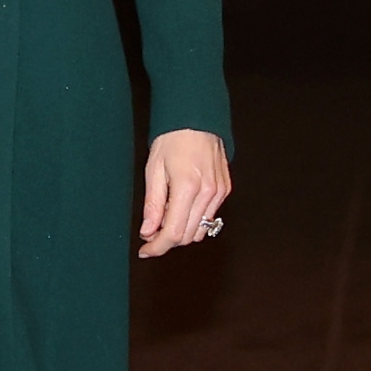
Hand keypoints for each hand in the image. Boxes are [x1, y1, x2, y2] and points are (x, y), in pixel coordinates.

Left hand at [138, 128, 232, 258]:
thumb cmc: (172, 140)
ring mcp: (220, 192)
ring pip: (201, 230)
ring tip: (164, 218)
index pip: (174, 232)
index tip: (145, 251)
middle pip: (188, 236)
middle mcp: (208, 193)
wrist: (197, 119)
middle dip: (167, 240)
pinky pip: (210, 217)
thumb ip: (152, 204)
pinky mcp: (225, 190)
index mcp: (187, 188)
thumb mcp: (153, 170)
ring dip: (181, 232)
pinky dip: (194, 221)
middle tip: (150, 233)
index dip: (158, 247)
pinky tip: (180, 209)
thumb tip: (148, 232)